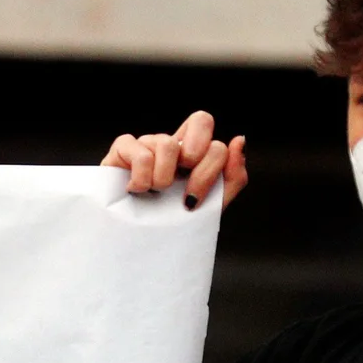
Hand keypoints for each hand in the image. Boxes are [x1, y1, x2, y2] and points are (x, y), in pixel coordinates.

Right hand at [101, 111, 247, 209]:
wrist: (130, 242)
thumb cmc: (166, 223)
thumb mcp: (208, 207)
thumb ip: (232, 178)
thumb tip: (239, 141)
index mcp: (194, 156)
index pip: (217, 138)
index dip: (214, 166)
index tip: (195, 196)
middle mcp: (173, 144)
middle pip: (203, 120)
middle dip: (199, 164)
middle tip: (183, 190)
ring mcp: (148, 142)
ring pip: (169, 144)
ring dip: (163, 180)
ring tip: (152, 193)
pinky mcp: (123, 148)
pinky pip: (141, 154)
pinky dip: (141, 180)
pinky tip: (134, 191)